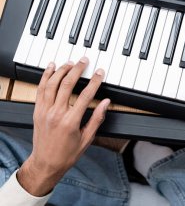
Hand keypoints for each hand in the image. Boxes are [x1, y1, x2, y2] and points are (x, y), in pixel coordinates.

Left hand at [17, 57, 110, 196]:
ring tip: (70, 62)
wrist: (46, 163)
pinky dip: (45, 77)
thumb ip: (97, 118)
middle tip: (84, 61)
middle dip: (77, 69)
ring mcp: (45, 111)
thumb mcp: (87, 138)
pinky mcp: (37, 110)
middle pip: (67, 84)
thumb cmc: (67, 154)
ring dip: (62, 70)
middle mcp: (56, 113)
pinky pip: (40, 89)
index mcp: (71, 121)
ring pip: (52, 84)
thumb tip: (106, 103)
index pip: (86, 95)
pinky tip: (51, 68)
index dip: (94, 81)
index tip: (99, 72)